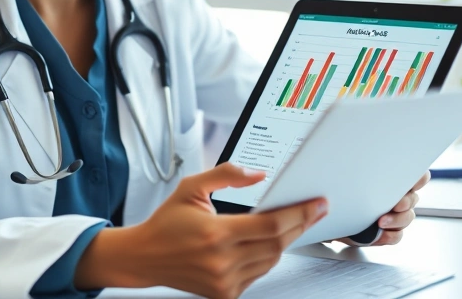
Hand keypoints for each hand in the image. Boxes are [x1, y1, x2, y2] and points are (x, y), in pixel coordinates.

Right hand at [74, 162, 328, 298]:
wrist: (144, 257)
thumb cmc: (166, 223)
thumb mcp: (191, 187)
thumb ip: (226, 175)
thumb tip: (258, 175)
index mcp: (215, 234)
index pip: (271, 225)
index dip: (300, 213)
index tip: (317, 203)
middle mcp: (222, 262)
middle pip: (278, 244)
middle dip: (300, 225)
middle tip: (314, 209)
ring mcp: (224, 282)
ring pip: (271, 260)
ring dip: (284, 241)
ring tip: (291, 222)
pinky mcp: (225, 294)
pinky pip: (258, 274)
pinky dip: (266, 257)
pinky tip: (265, 242)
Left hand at [337, 170, 430, 246]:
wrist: (334, 217)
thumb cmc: (346, 194)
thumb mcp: (352, 178)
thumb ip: (362, 170)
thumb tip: (362, 159)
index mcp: (393, 181)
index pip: (417, 175)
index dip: (419, 177)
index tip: (413, 179)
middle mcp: (398, 197)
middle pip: (413, 198)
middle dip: (406, 201)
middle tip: (396, 204)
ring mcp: (396, 216)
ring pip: (407, 217)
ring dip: (396, 219)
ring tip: (381, 221)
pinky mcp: (389, 233)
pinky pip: (397, 235)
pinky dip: (390, 235)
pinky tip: (381, 232)